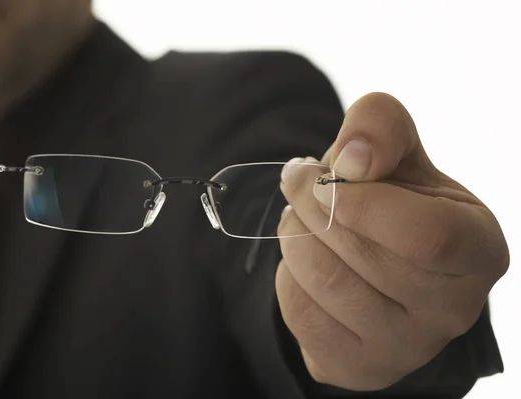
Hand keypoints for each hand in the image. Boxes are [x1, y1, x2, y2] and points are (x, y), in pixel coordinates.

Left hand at [276, 92, 508, 390]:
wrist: (376, 258)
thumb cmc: (392, 200)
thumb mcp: (395, 149)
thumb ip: (380, 125)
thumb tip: (351, 160)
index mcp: (477, 250)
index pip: (427, 236)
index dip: (362, 202)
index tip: (324, 175)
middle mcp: (452, 311)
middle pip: (359, 254)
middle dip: (310, 205)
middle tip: (302, 186)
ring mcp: (406, 349)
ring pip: (322, 281)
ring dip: (294, 235)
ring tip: (303, 221)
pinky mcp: (359, 367)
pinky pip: (298, 313)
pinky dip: (288, 275)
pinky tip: (306, 263)